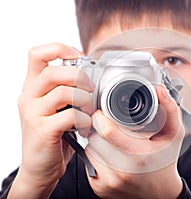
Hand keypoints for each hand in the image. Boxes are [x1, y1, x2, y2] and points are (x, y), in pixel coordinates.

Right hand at [8, 43, 94, 197]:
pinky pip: (70, 116)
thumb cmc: (53, 135)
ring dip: (84, 100)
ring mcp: (33, 114)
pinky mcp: (42, 130)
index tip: (77, 56)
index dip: (59, 48)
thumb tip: (89, 75)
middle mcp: (29, 97)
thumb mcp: (55, 108)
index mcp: (32, 87)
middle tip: (89, 89)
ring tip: (88, 110)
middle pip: (53, 72)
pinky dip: (84, 120)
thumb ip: (65, 90)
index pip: (37, 55)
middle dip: (79, 77)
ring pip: (64, 92)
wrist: (39, 167)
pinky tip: (84, 126)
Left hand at [86, 85, 183, 198]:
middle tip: (109, 126)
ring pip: (89, 151)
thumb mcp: (174, 134)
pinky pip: (88, 164)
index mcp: (139, 156)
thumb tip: (159, 90)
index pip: (108, 131)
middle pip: (95, 139)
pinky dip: (96, 156)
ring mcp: (109, 183)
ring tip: (112, 141)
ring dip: (96, 142)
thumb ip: (170, 109)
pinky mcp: (100, 189)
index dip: (100, 117)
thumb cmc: (165, 161)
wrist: (160, 193)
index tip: (102, 112)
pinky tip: (109, 154)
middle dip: (98, 128)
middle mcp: (122, 172)